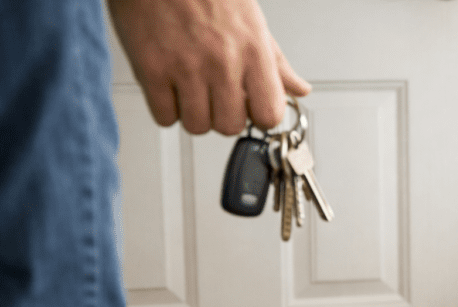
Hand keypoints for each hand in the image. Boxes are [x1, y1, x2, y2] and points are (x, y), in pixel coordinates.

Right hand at [107, 0, 310, 134]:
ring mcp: (185, 67)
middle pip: (230, 127)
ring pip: (197, 126)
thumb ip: (275, 63)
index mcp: (253, 50)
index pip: (269, 115)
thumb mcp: (252, 22)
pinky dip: (166, 108)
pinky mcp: (151, 69)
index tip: (250, 108)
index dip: (259, 117)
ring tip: (190, 88)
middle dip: (222, 116)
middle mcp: (222, 61)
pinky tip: (170, 86)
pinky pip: (164, 116)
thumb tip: (299, 89)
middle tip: (215, 95)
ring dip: (193, 113)